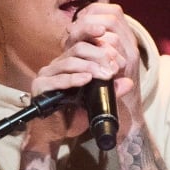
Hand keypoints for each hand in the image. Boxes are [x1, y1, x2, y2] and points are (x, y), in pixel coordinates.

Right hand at [26, 2, 139, 146]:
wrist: (56, 132)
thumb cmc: (74, 114)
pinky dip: (73, 79)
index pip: (83, 41)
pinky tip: (86, 79)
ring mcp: (47, 74)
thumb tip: (129, 83)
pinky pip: (57, 79)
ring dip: (90, 67)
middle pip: (78, 48)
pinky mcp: (40, 86)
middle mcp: (57, 64)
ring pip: (69, 61)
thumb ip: (110, 91)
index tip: (112, 45)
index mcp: (70, 62)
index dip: (96, 37)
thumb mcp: (96, 101)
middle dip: (99, 55)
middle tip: (113, 67)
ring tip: (105, 74)